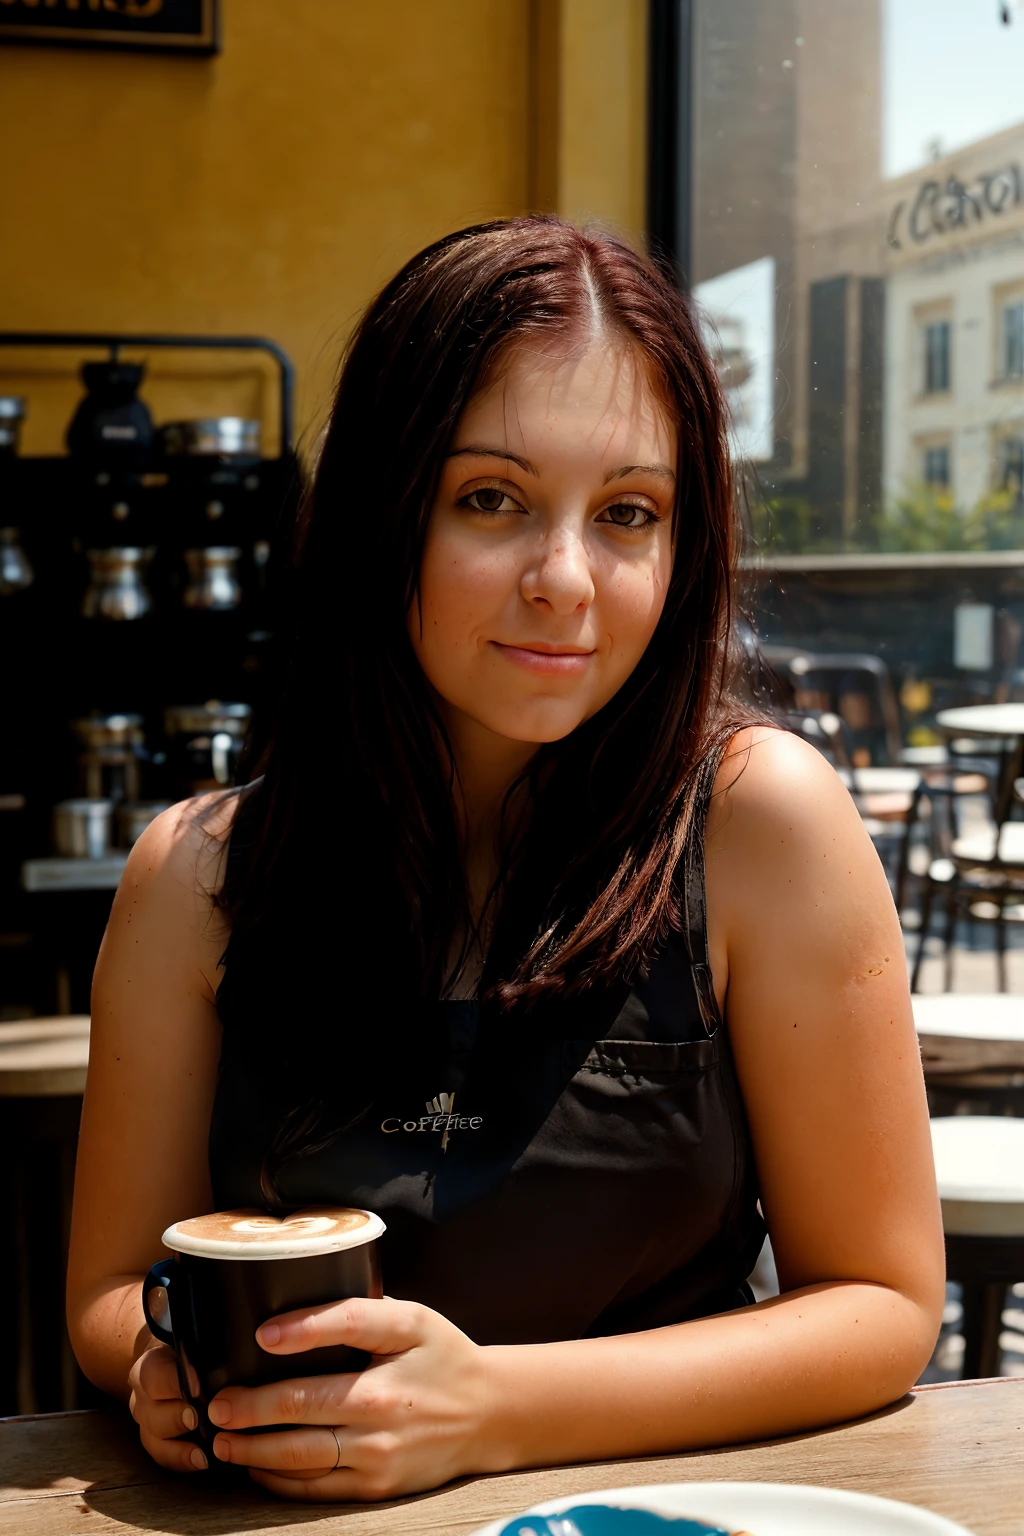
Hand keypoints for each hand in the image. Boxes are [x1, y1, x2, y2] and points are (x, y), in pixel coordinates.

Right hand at [128, 1343, 207, 1472]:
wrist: (170, 1358)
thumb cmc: (190, 1349)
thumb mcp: (192, 1340)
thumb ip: (204, 1345)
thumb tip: (233, 1346)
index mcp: (149, 1366)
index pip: (155, 1375)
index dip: (175, 1382)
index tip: (198, 1387)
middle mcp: (142, 1396)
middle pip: (153, 1413)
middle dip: (178, 1418)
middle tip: (201, 1420)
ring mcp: (146, 1421)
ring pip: (154, 1438)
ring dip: (180, 1448)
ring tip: (204, 1454)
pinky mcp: (154, 1440)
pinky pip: (162, 1456)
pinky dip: (181, 1462)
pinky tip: (203, 1463)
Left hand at [205, 1296, 495, 1500]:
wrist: (488, 1414)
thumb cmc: (443, 1357)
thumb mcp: (415, 1320)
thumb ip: (362, 1312)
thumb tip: (297, 1314)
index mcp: (394, 1357)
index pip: (341, 1332)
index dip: (299, 1331)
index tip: (260, 1335)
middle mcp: (382, 1410)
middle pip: (301, 1408)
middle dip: (249, 1409)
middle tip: (215, 1405)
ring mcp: (378, 1455)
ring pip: (301, 1456)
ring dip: (253, 1450)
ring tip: (222, 1440)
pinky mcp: (376, 1486)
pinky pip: (316, 1488)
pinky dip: (279, 1479)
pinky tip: (257, 1468)